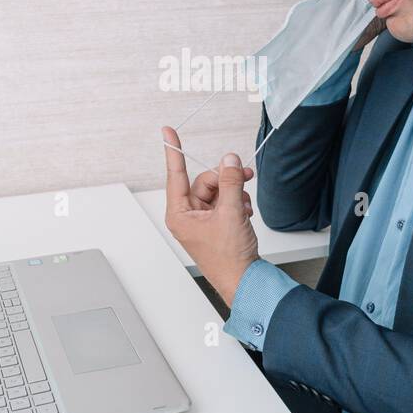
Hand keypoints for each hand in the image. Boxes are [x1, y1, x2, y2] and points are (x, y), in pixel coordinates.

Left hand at [161, 126, 259, 305]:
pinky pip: (224, 201)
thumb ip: (229, 182)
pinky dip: (237, 202)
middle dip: (226, 179)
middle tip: (244, 176)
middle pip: (204, 181)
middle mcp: (188, 216)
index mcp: (180, 215)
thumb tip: (229, 160)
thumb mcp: (231, 213)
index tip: (167, 132)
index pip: (176, 175)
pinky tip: (245, 213)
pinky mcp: (215, 224)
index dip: (174, 151)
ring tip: (244, 206)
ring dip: (234, 192)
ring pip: (217, 190)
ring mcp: (201, 220)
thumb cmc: (229, 258)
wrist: (245, 280)